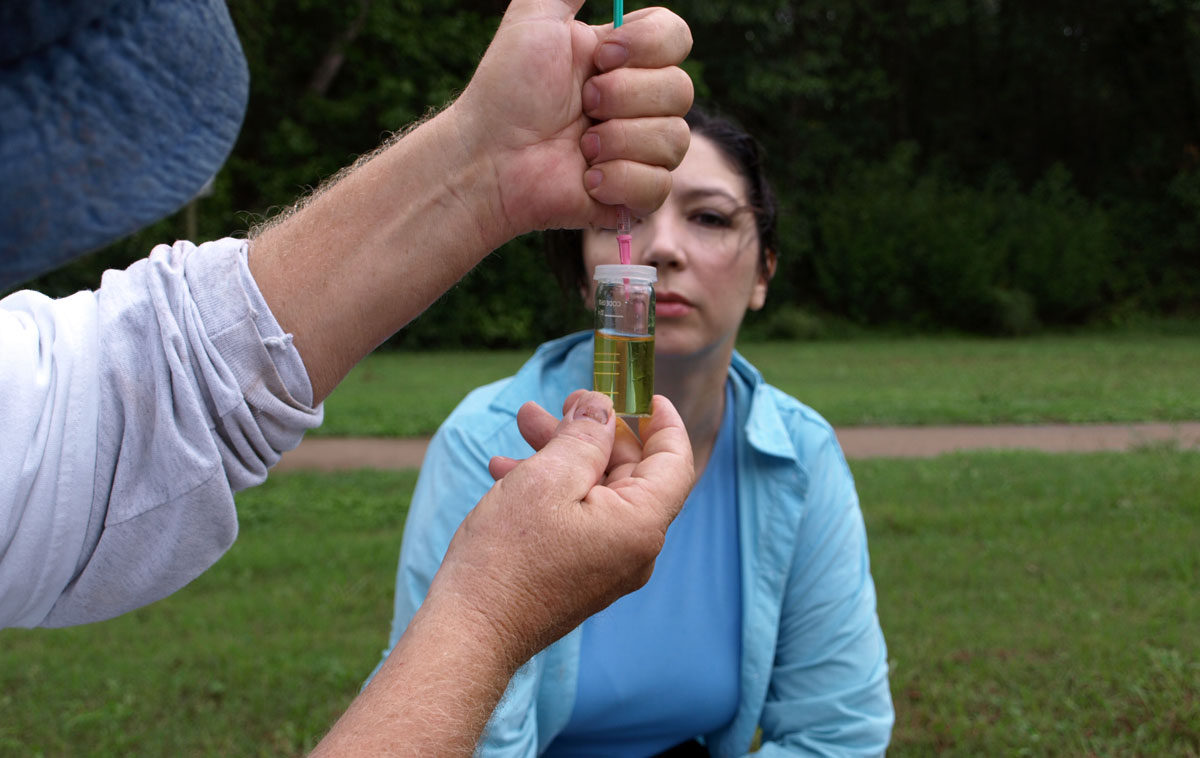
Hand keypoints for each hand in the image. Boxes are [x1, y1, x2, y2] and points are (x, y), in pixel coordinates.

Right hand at [427, 390, 693, 665]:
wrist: (471, 632)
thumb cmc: (507, 557)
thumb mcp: (547, 478)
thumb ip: (584, 436)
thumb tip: (603, 408)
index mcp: (641, 524)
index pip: (675, 460)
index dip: (663, 421)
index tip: (642, 392)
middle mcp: (635, 548)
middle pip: (630, 472)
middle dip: (592, 430)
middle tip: (559, 402)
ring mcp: (608, 565)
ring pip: (597, 491)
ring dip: (564, 454)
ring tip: (523, 424)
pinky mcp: (581, 574)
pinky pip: (580, 518)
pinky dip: (553, 488)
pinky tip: (508, 469)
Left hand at [450, 0, 693, 240]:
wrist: (487, 157)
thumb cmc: (505, 90)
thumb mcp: (534, 18)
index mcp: (625, 60)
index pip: (678, 38)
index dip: (648, 46)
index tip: (602, 55)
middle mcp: (639, 104)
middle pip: (682, 90)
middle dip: (624, 97)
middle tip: (583, 105)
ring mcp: (640, 152)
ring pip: (674, 140)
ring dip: (618, 140)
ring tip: (580, 146)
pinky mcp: (634, 197)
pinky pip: (659, 186)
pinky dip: (619, 180)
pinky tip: (586, 179)